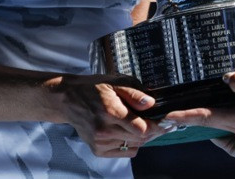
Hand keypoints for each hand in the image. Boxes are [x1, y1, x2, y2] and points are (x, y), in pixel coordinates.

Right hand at [41, 73, 164, 156]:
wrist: (69, 100)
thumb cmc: (93, 89)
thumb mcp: (115, 82)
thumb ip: (134, 93)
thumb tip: (151, 103)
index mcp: (110, 111)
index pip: (141, 128)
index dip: (157, 126)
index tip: (166, 122)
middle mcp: (104, 130)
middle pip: (140, 139)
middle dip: (153, 131)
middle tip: (158, 122)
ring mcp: (100, 142)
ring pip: (134, 146)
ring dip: (143, 137)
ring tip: (141, 123)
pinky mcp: (97, 150)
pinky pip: (124, 152)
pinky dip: (131, 143)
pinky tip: (127, 131)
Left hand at [162, 72, 234, 138]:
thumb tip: (224, 78)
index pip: (205, 118)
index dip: (184, 116)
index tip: (167, 117)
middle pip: (210, 124)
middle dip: (194, 119)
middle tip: (175, 113)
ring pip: (225, 127)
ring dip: (216, 120)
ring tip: (217, 109)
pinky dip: (232, 121)